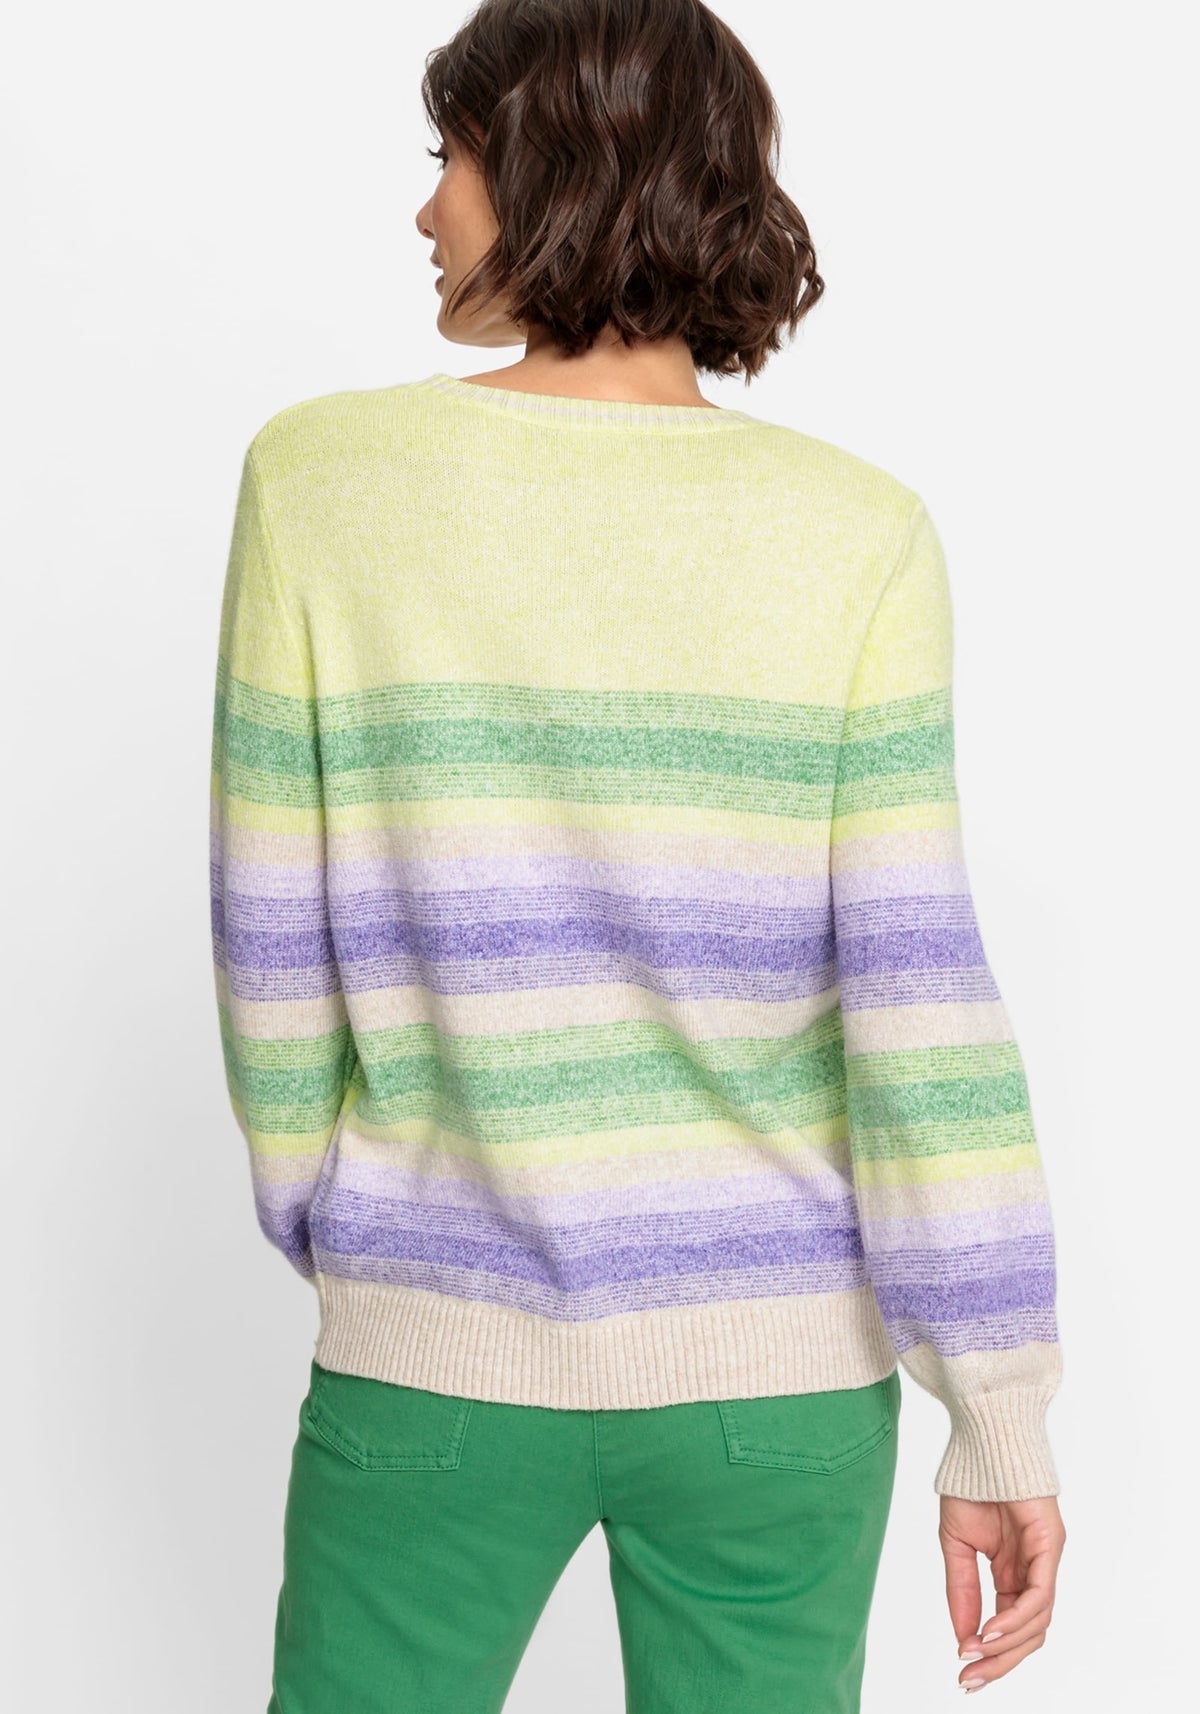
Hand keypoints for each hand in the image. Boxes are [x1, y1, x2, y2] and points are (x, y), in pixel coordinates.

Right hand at [939, 1494, 1065, 1692]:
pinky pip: (1038, 1596)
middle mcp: (1034, 1573)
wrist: (982, 1441)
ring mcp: (1045, 1561)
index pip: (1008, 1627)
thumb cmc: (971, 1485)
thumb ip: (962, 1591)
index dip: (988, 1653)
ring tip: (975, 1653)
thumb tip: (963, 1637)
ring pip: (1037, 1623)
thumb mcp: (957, 1546)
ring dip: (1005, 1646)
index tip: (962, 1671)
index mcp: (1013, 1574)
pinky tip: (990, 1631)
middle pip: (1027, 1635)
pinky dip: (1016, 1618)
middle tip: (969, 1680)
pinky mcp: (1050, 1546)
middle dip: (999, 1663)